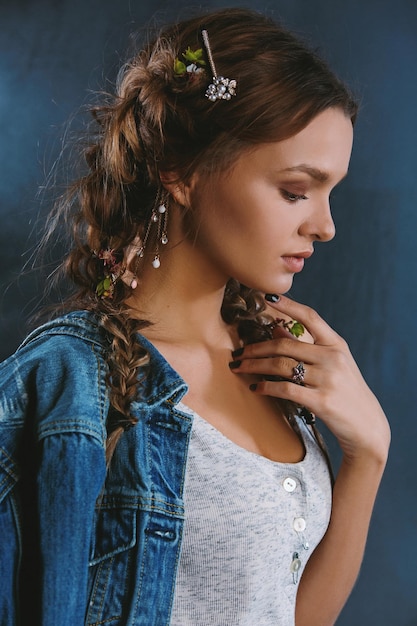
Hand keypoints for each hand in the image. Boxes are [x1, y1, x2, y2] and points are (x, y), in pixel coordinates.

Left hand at [230, 294, 389, 463]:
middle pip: (285, 345)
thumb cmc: (346, 392)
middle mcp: (333, 358)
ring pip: (281, 366)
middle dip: (256, 348)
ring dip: (255, 366)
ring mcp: (328, 379)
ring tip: (239, 368)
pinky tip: (256, 388)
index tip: (267, 297)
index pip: (310, 317)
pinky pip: (285, 389)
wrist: (367, 427)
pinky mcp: (321, 401)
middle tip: (238, 353)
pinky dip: (266, 387)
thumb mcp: (332, 364)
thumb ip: (306, 345)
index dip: (288, 305)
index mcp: (336, 344)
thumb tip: (277, 327)